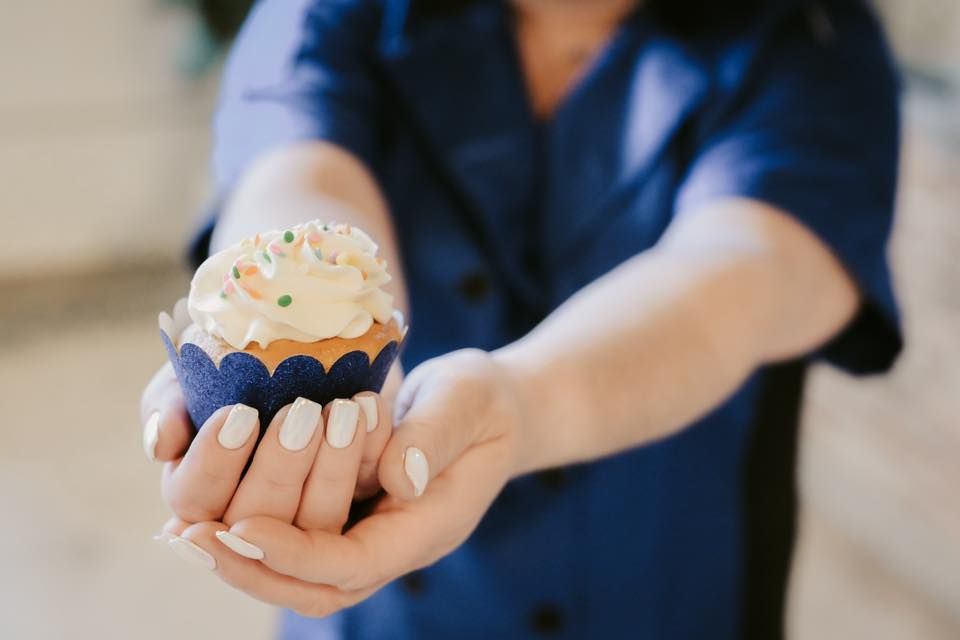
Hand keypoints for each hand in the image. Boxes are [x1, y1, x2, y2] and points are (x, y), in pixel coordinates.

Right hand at [140, 362, 401, 525]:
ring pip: (314, 521)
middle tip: (301, 412)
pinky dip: (369, 454)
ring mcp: (301, 517)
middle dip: (279, 466)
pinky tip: (371, 410)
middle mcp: (244, 514)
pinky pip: (363, 498)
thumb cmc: (233, 360)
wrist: (300, 338)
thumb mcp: (194, 369)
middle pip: (255, 516)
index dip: (214, 462)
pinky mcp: (352, 503)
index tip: (240, 414)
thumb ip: (168, 402)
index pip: (194, 497)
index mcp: (196, 488)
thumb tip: (161, 446)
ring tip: (344, 413)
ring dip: (330, 469)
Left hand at [156, 349, 526, 616]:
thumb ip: (434, 436)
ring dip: (242, 556)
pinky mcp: (346, 514)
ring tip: (184, 531)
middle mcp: (390, 543)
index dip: (295, 551)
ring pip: (297, 574)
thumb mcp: (467, 402)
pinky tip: (203, 512)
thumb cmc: (480, 402)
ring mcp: (366, 532)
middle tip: (193, 540)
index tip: (242, 526)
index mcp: (425, 528)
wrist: (488, 410)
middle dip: (252, 569)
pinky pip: (294, 540)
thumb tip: (394, 477)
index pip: (353, 563)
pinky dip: (248, 534)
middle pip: (315, 588)